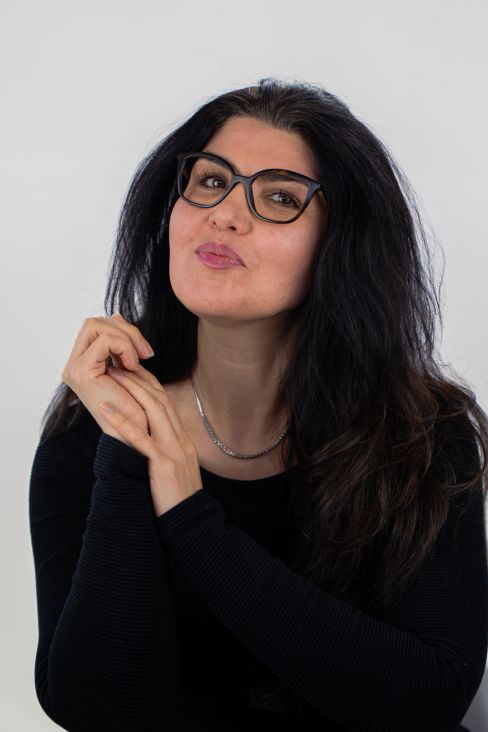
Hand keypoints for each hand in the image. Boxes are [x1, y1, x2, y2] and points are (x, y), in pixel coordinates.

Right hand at [61, 313, 154, 441]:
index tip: (143, 351)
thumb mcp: (129, 368)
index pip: (96, 326)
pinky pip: (104, 340)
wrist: (137, 437)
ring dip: (125, 338)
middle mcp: (73, 365)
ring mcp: (74, 368)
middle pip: (94, 322)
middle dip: (125, 330)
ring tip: (138, 360)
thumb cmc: (136, 409)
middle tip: (145, 352)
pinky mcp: (81, 372)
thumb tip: (118, 314)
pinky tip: (132, 367)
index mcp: (83, 363)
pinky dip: (123, 347)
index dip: (123, 330)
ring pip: (96, 325)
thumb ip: (121, 343)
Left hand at [99, 364, 202, 516]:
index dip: (150, 383)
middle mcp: (180, 440)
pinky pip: (140, 438)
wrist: (190, 523)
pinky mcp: (162, 464)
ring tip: (113, 377)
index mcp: (183, 440)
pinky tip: (106, 409)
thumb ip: (167, 451)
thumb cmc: (178, 500)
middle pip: (160, 400)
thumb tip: (150, 440)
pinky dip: (122, 421)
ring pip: (153, 411)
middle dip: (140, 379)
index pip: (166, 403)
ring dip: (131, 391)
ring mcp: (173, 451)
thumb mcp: (177, 469)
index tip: (134, 369)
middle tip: (120, 362)